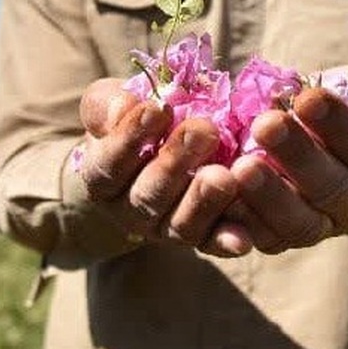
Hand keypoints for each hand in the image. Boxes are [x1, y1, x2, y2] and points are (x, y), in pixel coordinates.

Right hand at [77, 79, 247, 256]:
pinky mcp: (204, 237)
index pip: (109, 165)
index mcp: (104, 181)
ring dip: (203, 201)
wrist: (168, 150)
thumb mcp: (115, 107)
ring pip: (181, 223)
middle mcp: (132, 211)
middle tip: (205, 130)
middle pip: (148, 194)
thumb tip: (125, 108)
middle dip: (175, 163)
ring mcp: (167, 228)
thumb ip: (110, 106)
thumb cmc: (139, 122)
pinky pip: (213, 242)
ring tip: (224, 177)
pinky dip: (227, 240)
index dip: (129, 139)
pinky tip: (242, 236)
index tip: (156, 109)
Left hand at [224, 56, 347, 253]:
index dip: (340, 124)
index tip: (309, 95)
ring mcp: (316, 228)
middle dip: (298, 156)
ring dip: (267, 197)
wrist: (323, 150)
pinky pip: (258, 238)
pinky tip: (216, 196)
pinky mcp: (276, 240)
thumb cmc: (347, 109)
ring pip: (296, 223)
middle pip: (330, 188)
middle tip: (265, 124)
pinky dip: (237, 223)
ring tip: (240, 166)